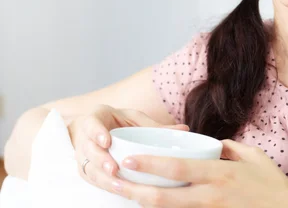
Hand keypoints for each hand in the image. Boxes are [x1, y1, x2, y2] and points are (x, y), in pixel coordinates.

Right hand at [70, 105, 187, 193]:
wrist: (95, 128)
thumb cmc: (117, 121)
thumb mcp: (134, 118)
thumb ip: (154, 125)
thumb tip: (184, 129)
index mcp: (95, 118)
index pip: (90, 124)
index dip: (96, 133)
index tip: (107, 141)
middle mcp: (84, 137)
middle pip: (88, 150)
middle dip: (100, 161)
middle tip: (114, 169)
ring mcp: (82, 155)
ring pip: (88, 168)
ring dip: (103, 178)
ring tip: (119, 185)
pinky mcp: (85, 169)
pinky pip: (91, 179)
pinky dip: (104, 185)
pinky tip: (119, 190)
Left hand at [113, 139, 287, 207]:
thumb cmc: (271, 183)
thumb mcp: (251, 156)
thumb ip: (226, 148)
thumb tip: (209, 144)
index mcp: (219, 173)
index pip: (178, 169)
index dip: (150, 165)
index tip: (128, 159)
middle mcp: (211, 195)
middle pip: (164, 197)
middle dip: (134, 191)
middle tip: (112, 182)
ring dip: (143, 204)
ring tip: (123, 195)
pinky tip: (149, 205)